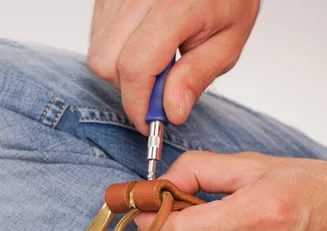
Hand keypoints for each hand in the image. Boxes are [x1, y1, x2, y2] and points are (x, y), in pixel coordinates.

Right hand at [88, 0, 259, 134]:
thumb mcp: (228, 40)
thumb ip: (197, 76)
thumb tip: (171, 112)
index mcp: (173, 6)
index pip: (136, 67)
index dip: (139, 104)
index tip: (150, 123)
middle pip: (107, 64)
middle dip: (130, 87)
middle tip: (161, 84)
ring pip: (98, 53)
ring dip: (122, 69)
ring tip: (157, 57)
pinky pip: (98, 36)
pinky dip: (117, 50)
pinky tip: (144, 42)